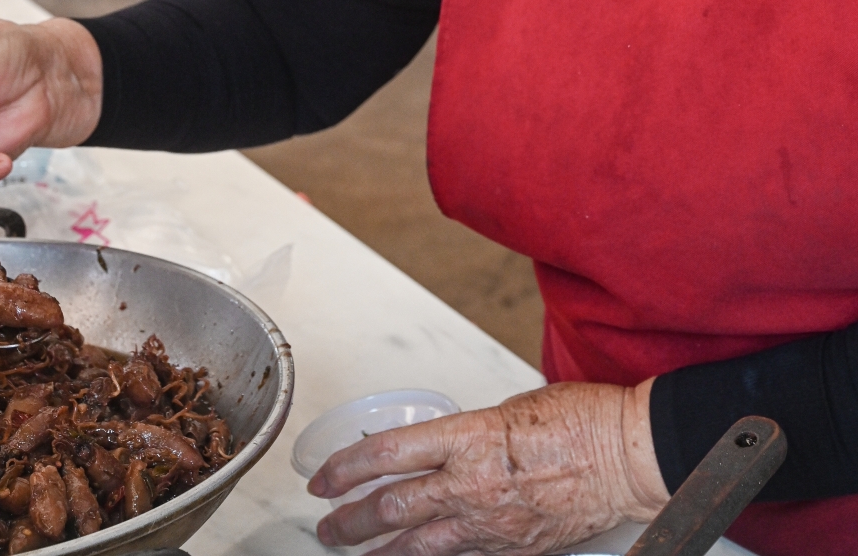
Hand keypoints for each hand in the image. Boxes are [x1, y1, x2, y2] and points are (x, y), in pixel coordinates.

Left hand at [309, 380, 667, 554]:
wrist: (626, 455)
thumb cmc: (579, 419)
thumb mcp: (510, 408)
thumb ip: (471, 433)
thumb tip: (448, 447)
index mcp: (469, 437)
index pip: (388, 454)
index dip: (346, 468)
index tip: (324, 476)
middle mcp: (473, 484)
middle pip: (393, 507)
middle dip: (351, 520)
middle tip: (326, 524)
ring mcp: (492, 523)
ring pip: (419, 544)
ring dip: (381, 552)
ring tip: (355, 554)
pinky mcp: (514, 548)